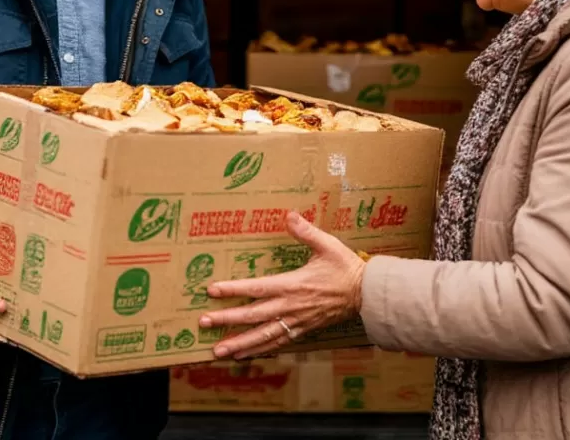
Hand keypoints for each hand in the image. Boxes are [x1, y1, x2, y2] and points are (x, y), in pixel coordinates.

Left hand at [199, 211, 364, 359]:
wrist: (366, 294)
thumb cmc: (346, 268)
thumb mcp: (327, 245)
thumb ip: (306, 231)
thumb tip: (289, 215)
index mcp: (292, 284)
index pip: (256, 288)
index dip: (233, 289)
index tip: (212, 290)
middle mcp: (290, 306)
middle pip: (253, 316)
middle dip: (227, 320)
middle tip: (203, 323)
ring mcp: (296, 321)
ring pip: (262, 336)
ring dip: (239, 343)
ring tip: (218, 351)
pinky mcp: (302, 329)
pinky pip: (277, 342)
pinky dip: (259, 349)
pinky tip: (244, 354)